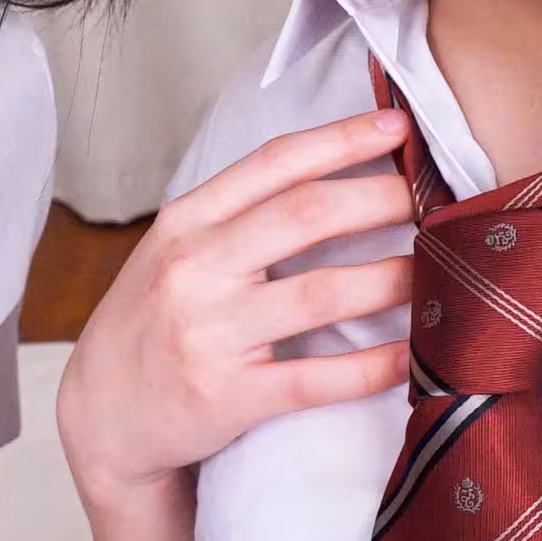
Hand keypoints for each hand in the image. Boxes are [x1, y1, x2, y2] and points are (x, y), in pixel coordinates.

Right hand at [58, 110, 417, 540]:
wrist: (102, 414)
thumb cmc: (154, 320)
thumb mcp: (177, 249)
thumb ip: (240, 214)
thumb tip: (335, 174)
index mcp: (186, 220)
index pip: (274, 162)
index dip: (342, 139)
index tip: (398, 126)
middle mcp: (195, 267)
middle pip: (306, 216)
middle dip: (381, 199)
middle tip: (432, 197)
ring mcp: (210, 333)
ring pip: (321, 294)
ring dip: (393, 279)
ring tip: (439, 268)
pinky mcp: (228, 396)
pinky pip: (317, 379)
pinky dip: (373, 365)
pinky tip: (412, 354)